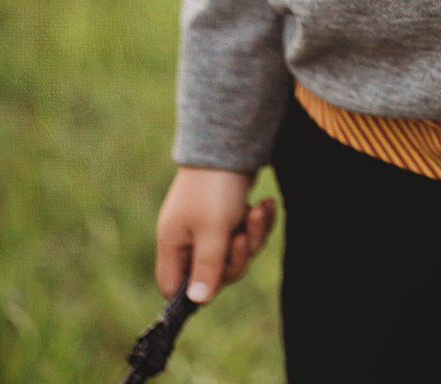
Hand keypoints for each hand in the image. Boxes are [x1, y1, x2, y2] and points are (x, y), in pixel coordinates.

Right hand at [156, 166, 276, 303]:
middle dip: (238, 255)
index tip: (218, 276)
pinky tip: (267, 204)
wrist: (232, 140)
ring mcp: (209, 222)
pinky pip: (247, 230)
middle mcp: (188, 235)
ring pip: (236, 251)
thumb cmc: (216, 187)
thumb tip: (198, 301)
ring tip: (259, 211)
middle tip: (243, 234)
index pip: (173, 286)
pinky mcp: (229, 210)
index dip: (195, 290)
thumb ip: (207, 267)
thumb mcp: (213, 231)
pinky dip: (259, 221)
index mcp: (174, 242)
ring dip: (252, 235)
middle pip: (214, 272)